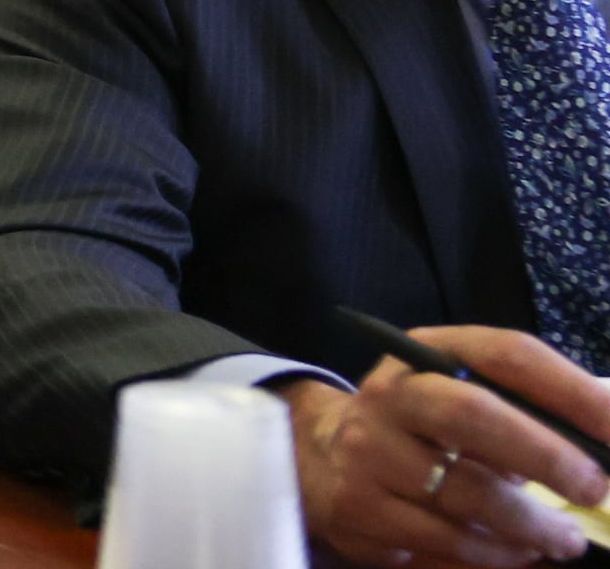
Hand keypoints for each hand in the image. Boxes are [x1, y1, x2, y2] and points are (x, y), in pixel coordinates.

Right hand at [281, 327, 609, 565]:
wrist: (321, 456)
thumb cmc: (421, 427)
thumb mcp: (459, 395)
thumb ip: (522, 407)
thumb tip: (605, 432)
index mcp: (428, 353)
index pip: (506, 354)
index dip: (570, 390)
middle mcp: (391, 395)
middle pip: (471, 413)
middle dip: (545, 454)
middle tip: (595, 489)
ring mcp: (369, 452)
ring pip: (465, 493)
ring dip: (531, 524)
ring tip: (564, 539)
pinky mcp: (361, 507)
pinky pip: (445, 540)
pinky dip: (496, 553)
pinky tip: (518, 552)